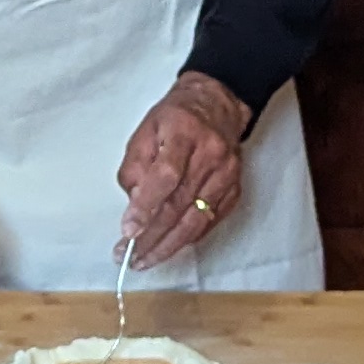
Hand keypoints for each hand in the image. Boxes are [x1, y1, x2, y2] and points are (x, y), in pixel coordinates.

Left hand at [115, 73, 250, 267]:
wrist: (218, 104)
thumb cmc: (176, 117)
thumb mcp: (145, 130)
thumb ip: (135, 167)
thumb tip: (133, 206)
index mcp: (184, 133)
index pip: (166, 176)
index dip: (146, 207)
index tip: (128, 231)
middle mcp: (210, 154)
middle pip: (180, 204)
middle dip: (152, 236)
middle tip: (129, 256)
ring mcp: (227, 174)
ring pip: (197, 220)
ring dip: (169, 245)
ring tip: (146, 259)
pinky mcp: (235, 188)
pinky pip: (211, 221)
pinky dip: (189, 237)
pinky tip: (170, 246)